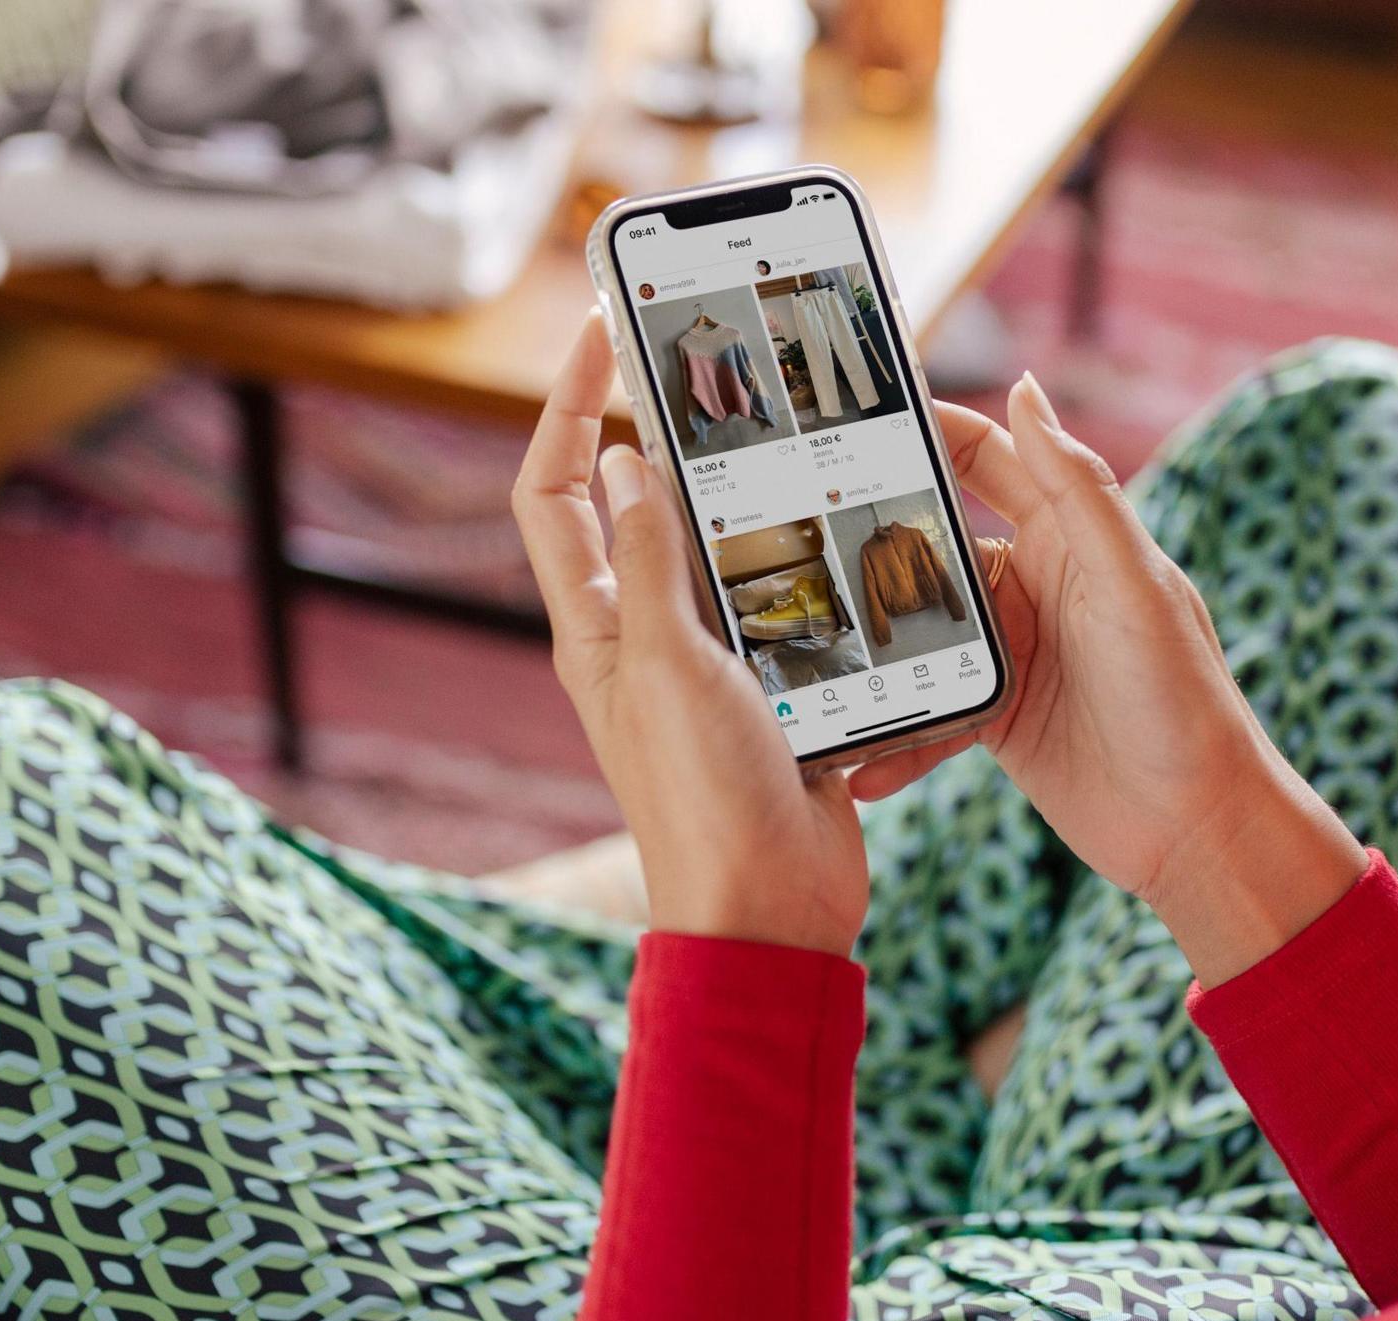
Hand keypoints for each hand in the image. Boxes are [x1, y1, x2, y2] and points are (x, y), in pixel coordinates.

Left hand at [512, 314, 868, 955]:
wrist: (772, 911)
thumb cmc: (704, 801)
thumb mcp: (670, 666)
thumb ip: (653, 565)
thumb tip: (626, 464)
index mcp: (594, 629)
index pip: (552, 492)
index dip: (566, 406)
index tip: (602, 332)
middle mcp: (641, 638)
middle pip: (635, 507)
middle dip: (666, 429)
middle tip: (714, 361)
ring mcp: (708, 664)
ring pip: (718, 547)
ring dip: (748, 493)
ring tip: (788, 431)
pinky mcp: (773, 690)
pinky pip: (784, 602)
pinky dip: (807, 561)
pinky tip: (845, 531)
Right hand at [848, 376, 1366, 983]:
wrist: (1197, 828)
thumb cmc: (1183, 699)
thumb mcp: (1128, 584)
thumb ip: (1078, 490)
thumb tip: (1026, 391)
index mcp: (1071, 537)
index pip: (987, 458)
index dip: (928, 430)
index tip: (854, 414)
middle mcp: (1036, 585)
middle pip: (935, 541)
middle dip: (870, 534)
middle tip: (796, 529)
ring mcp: (1012, 652)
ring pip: (919, 627)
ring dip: (872, 641)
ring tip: (813, 649)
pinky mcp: (995, 718)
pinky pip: (926, 711)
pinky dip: (895, 734)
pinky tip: (859, 761)